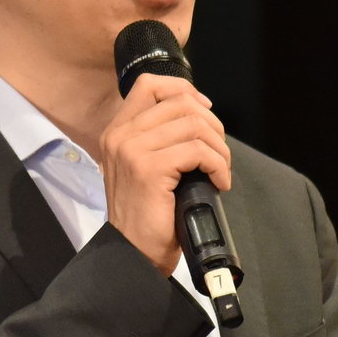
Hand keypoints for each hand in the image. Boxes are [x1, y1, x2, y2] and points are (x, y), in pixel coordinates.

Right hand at [98, 73, 232, 274]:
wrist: (133, 252)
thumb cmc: (147, 215)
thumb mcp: (143, 166)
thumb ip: (159, 137)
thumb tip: (199, 115)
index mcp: (117, 131)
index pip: (150, 84)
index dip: (184, 90)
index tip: (204, 111)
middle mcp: (120, 135)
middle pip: (180, 102)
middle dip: (212, 126)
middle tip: (218, 154)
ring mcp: (132, 150)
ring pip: (194, 125)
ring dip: (218, 149)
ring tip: (219, 171)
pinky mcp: (149, 168)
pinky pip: (197, 151)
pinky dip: (217, 165)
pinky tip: (218, 182)